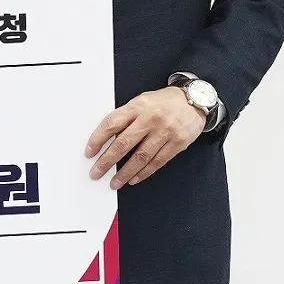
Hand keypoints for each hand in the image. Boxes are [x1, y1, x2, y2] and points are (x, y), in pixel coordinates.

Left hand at [86, 87, 205, 189]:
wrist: (195, 100)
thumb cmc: (163, 102)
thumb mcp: (141, 102)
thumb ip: (126, 118)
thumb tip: (107, 140)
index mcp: (137, 107)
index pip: (112, 124)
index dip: (98, 139)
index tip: (89, 153)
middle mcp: (150, 118)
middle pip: (124, 143)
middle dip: (107, 161)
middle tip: (96, 173)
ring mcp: (165, 131)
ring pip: (140, 156)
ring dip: (125, 172)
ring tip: (114, 182)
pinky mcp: (177, 143)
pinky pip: (157, 162)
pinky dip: (144, 172)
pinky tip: (133, 179)